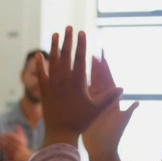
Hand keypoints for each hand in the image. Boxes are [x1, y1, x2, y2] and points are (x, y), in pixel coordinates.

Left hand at [0, 126, 31, 160]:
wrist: (25, 156)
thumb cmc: (23, 146)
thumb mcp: (23, 138)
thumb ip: (20, 132)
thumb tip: (17, 125)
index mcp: (21, 142)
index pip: (12, 136)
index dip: (6, 134)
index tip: (3, 133)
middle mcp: (18, 147)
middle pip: (8, 141)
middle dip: (3, 138)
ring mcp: (15, 151)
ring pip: (6, 146)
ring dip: (1, 142)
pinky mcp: (13, 156)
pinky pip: (6, 150)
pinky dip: (2, 147)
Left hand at [35, 26, 123, 146]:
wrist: (60, 133)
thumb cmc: (80, 121)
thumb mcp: (97, 109)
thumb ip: (109, 97)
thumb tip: (122, 88)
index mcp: (78, 82)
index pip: (80, 58)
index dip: (81, 44)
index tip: (82, 33)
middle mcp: (64, 80)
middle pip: (66, 55)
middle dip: (68, 40)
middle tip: (69, 27)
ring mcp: (53, 85)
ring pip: (53, 61)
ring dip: (54, 46)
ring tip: (56, 35)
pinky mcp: (44, 91)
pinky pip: (41, 74)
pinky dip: (40, 64)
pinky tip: (39, 55)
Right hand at [83, 53, 138, 157]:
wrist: (103, 151)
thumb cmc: (112, 137)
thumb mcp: (121, 122)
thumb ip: (128, 111)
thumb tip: (137, 102)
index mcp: (112, 102)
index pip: (108, 81)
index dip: (105, 69)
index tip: (101, 56)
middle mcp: (103, 102)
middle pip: (98, 80)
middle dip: (94, 67)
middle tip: (90, 53)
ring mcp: (94, 106)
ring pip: (88, 86)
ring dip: (84, 75)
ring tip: (77, 63)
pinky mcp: (86, 111)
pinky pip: (80, 97)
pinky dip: (76, 89)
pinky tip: (68, 81)